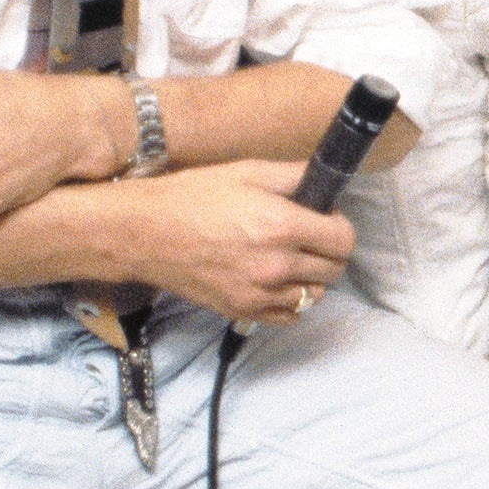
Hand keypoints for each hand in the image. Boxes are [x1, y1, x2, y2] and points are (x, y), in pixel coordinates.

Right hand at [103, 159, 349, 325]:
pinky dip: (290, 301)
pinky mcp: (242, 311)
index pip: (343, 240)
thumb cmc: (192, 197)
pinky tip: (275, 282)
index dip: (339, 226)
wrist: (145, 233)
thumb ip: (294, 176)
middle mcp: (275, 265)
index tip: (326, 219)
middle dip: (328, 250)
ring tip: (290, 259)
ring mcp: (259, 293)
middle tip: (308, 236)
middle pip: (334, 269)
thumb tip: (325, 179)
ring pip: (315, 295)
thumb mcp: (247, 172)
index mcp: (281, 226)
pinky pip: (289, 316)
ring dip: (311, 277)